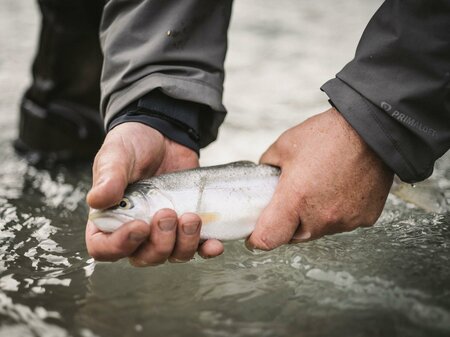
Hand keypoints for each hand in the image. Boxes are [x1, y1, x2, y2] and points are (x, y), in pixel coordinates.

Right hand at [85, 122, 223, 264]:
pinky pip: (198, 247)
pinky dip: (206, 249)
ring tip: (191, 217)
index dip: (120, 246)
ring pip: (172, 255)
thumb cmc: (133, 144)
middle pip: (144, 257)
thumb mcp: (116, 155)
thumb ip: (108, 178)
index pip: (104, 248)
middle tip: (167, 214)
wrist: (164, 133)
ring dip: (184, 244)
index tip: (139, 226)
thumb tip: (96, 200)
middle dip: (159, 243)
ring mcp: (163, 230)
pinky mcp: (186, 225)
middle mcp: (135, 230)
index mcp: (110, 218)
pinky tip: (214, 243)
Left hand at [247, 108, 393, 249]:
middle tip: (290, 202)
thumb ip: (267, 168)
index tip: (255, 234)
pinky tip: (337, 190)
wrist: (371, 130)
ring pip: (318, 231)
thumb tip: (262, 179)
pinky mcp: (363, 219)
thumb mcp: (284, 146)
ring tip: (318, 189)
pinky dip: (336, 212)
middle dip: (287, 225)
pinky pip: (342, 223)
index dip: (257, 238)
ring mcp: (344, 220)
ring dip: (313, 218)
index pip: (268, 238)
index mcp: (295, 199)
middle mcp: (320, 216)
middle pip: (293, 237)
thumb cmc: (328, 135)